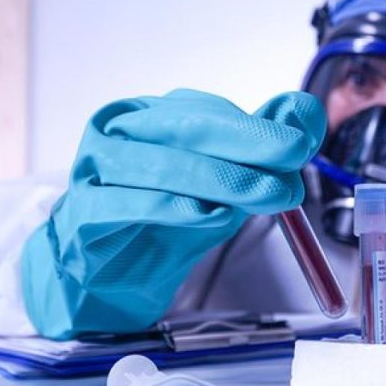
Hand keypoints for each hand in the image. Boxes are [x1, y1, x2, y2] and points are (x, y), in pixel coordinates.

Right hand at [21, 89, 325, 338]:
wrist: (105, 275)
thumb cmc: (159, 222)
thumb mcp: (218, 184)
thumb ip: (259, 148)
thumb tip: (303, 110)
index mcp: (151, 117)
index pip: (207, 112)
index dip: (257, 127)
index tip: (301, 144)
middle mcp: (119, 133)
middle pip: (186, 128)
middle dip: (247, 144)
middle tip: (291, 160)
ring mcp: (95, 170)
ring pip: (162, 165)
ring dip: (221, 179)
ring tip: (265, 195)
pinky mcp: (83, 213)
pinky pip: (127, 205)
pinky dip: (171, 208)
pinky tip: (207, 214)